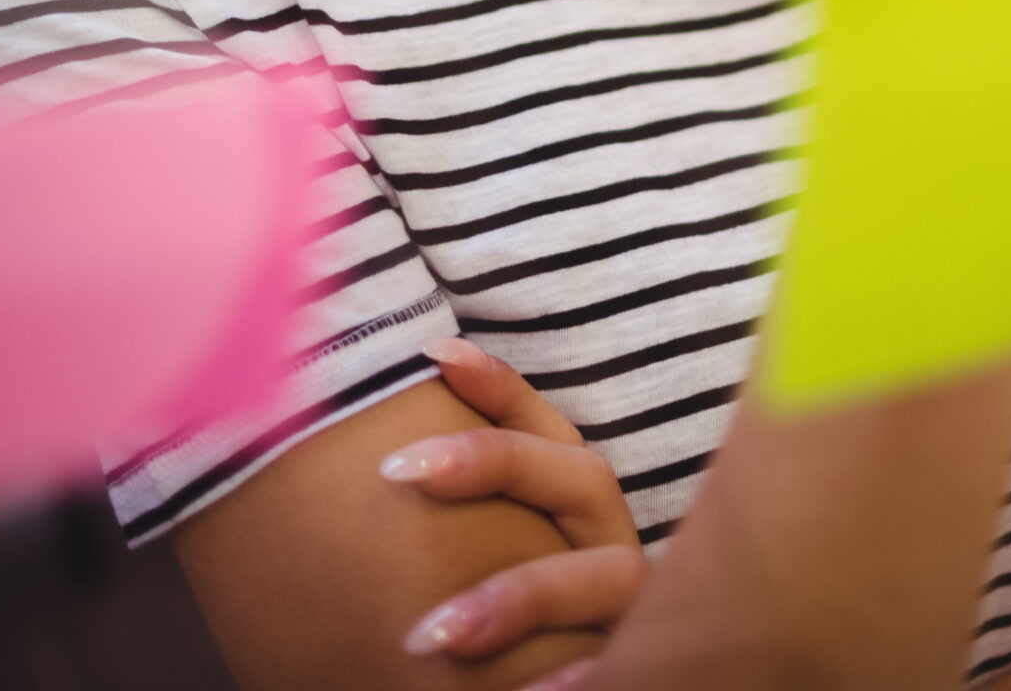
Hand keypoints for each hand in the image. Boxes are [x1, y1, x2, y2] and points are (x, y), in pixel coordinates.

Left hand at [382, 337, 644, 666]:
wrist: (561, 681)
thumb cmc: (512, 619)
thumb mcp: (490, 549)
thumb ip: (451, 513)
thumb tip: (368, 463)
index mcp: (579, 505)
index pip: (547, 428)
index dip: (498, 386)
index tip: (432, 353)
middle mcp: (611, 542)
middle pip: (584, 476)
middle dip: (495, 460)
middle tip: (397, 469)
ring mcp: (633, 605)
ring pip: (612, 576)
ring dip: (525, 594)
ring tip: (436, 633)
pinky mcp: (642, 660)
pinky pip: (621, 664)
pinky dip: (581, 672)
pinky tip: (532, 689)